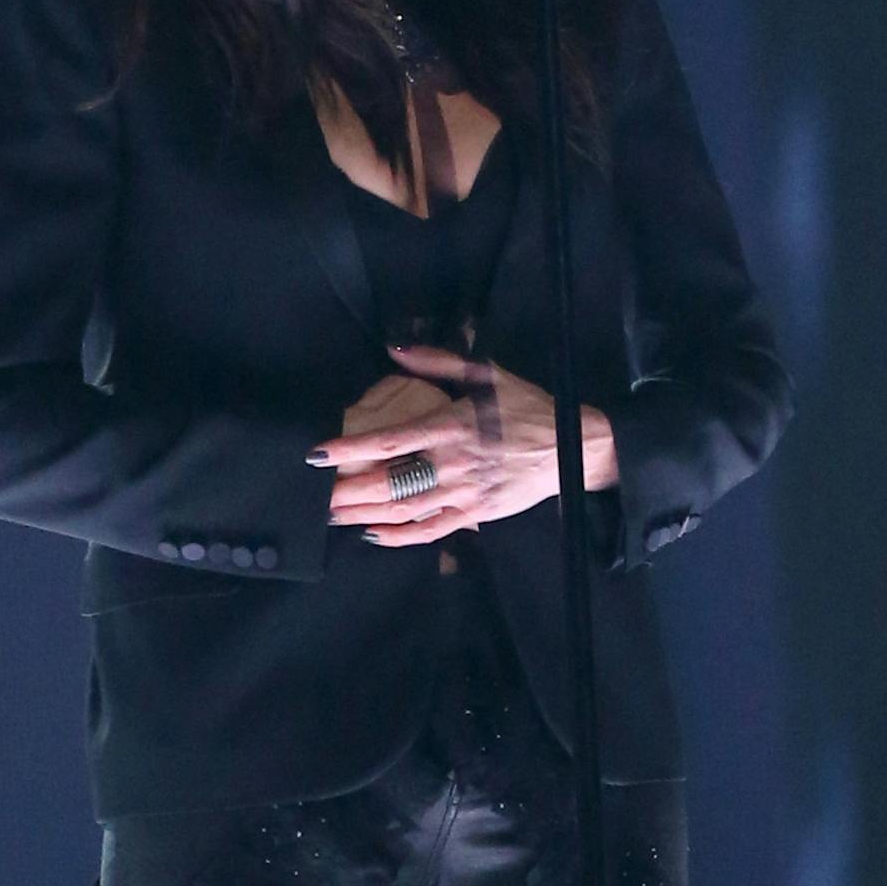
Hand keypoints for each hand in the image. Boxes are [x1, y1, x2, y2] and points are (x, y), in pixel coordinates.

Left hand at [313, 345, 617, 547]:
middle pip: (390, 482)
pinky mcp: (476, 514)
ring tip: (331, 515)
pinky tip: (372, 535)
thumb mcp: (488, 375)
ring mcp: (464, 492)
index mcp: (452, 425)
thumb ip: (439, 362)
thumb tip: (395, 349)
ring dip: (364, 514)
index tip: (318, 454)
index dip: (351, 448)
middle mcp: (454, 462)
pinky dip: (399, 536)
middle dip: (347, 490)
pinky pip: (431, 531)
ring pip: (405, 509)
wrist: (573, 446)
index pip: (391, 440)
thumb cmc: (527, 407)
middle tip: (313, 496)